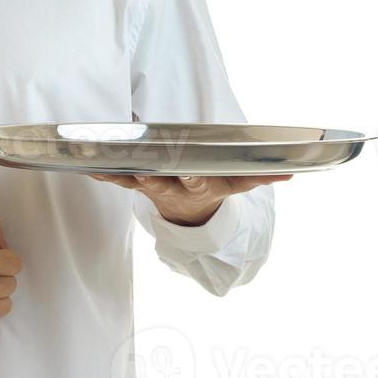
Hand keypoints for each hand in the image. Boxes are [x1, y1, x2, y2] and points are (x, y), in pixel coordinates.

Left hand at [87, 172, 292, 225]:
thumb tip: (291, 172)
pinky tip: (86, 165)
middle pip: (159, 181)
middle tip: (138, 168)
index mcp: (198, 186)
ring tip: (99, 162)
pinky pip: (116, 179)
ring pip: (132, 179)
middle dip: (148, 175)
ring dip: (117, 172)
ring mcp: (151, 188)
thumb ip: (259, 176)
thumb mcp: (236, 185)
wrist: (189, 216)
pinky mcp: (135, 184)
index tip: (187, 170)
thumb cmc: (213, 189)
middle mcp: (172, 188)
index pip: (196, 181)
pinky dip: (102, 173)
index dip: (191, 177)